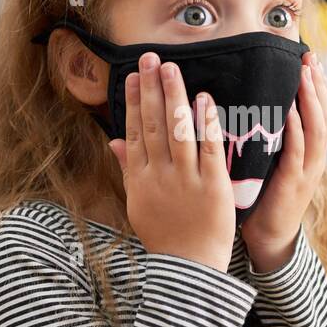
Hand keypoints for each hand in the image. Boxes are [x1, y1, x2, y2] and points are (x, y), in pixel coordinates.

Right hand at [108, 51, 236, 272]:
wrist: (188, 268)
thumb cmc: (165, 236)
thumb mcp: (139, 204)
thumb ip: (129, 170)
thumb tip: (114, 141)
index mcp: (141, 179)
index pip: (136, 132)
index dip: (135, 102)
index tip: (134, 76)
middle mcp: (160, 176)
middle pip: (153, 125)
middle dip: (151, 89)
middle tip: (151, 58)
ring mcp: (186, 180)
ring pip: (177, 131)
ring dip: (174, 96)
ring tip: (172, 68)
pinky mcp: (212, 186)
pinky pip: (208, 149)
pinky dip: (205, 124)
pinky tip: (203, 99)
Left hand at [240, 51, 326, 272]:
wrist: (268, 238)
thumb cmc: (263, 198)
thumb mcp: (270, 161)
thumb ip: (270, 136)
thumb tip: (255, 104)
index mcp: (308, 152)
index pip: (317, 112)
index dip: (317, 86)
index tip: (311, 59)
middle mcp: (313, 159)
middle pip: (321, 115)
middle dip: (318, 85)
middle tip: (311, 58)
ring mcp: (307, 172)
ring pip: (315, 130)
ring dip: (311, 101)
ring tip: (306, 75)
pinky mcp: (293, 185)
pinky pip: (298, 154)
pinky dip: (296, 131)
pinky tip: (291, 112)